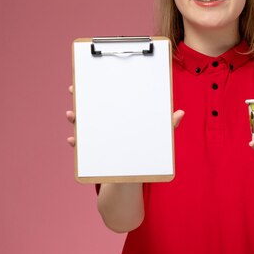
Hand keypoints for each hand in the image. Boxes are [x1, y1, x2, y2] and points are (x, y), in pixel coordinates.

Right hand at [65, 85, 184, 146]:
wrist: (132, 177)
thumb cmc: (144, 151)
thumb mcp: (156, 137)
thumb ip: (167, 125)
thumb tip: (181, 112)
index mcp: (120, 119)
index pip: (110, 100)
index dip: (102, 89)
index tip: (95, 77)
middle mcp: (106, 126)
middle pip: (92, 110)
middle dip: (82, 98)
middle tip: (74, 89)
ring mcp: (98, 139)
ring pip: (83, 126)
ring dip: (76, 119)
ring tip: (73, 114)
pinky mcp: (93, 154)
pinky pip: (81, 147)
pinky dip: (76, 143)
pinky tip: (72, 139)